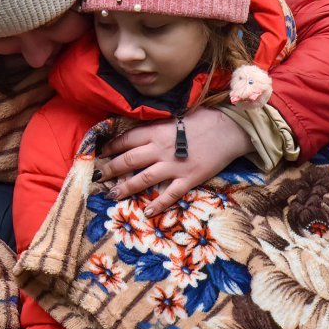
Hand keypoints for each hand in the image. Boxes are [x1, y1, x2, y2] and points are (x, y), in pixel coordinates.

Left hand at [99, 109, 253, 215]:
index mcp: (157, 131)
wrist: (231, 129)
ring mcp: (174, 166)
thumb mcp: (176, 117)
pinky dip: (158, 204)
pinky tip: (147, 211)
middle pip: (128, 161)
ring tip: (111, 195)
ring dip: (125, 188)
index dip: (111, 148)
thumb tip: (140, 133)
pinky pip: (170, 194)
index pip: (127, 140)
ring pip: (143, 179)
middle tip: (97, 177)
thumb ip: (158, 126)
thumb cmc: (204, 119)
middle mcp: (161, 149)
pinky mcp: (189, 179)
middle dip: (110, 169)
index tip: (101, 153)